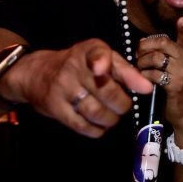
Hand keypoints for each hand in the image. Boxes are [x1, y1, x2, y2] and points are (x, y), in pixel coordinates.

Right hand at [3, 39, 151, 137]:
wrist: (35, 73)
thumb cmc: (78, 65)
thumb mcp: (100, 58)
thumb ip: (125, 71)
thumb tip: (147, 88)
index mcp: (88, 51)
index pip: (98, 54)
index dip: (102, 62)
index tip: (103, 70)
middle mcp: (74, 67)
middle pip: (106, 91)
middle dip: (123, 104)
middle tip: (124, 106)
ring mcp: (62, 88)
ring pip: (96, 111)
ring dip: (111, 120)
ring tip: (113, 117)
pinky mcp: (55, 107)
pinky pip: (81, 125)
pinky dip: (96, 130)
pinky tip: (100, 127)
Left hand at [135, 17, 182, 144]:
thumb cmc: (175, 90)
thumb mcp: (176, 70)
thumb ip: (165, 57)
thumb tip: (144, 43)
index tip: (181, 20)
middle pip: (162, 44)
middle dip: (145, 47)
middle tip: (138, 55)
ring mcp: (182, 73)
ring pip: (155, 58)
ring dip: (142, 63)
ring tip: (140, 69)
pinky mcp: (175, 85)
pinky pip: (154, 74)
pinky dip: (145, 76)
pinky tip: (144, 79)